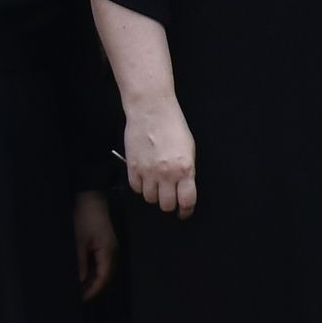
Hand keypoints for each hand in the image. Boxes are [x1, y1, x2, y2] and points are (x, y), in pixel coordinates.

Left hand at [73, 189, 118, 300]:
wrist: (89, 197)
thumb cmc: (84, 217)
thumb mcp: (78, 241)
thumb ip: (79, 263)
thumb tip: (79, 282)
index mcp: (108, 252)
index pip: (103, 279)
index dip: (92, 291)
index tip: (79, 299)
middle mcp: (112, 252)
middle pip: (105, 277)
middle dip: (92, 288)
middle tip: (76, 296)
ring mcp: (109, 248)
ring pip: (102, 270)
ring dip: (91, 279)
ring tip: (77, 287)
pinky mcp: (104, 243)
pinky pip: (100, 262)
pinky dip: (91, 270)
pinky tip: (81, 273)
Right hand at [122, 95, 198, 219]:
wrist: (151, 110)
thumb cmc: (172, 125)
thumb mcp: (189, 148)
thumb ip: (186, 170)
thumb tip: (183, 187)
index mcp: (185, 169)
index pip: (187, 201)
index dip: (186, 210)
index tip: (184, 212)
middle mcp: (167, 174)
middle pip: (166, 205)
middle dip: (169, 203)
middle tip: (169, 197)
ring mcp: (148, 172)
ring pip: (150, 199)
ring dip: (154, 194)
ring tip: (156, 184)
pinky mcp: (132, 168)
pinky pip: (136, 188)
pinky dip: (140, 186)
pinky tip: (144, 177)